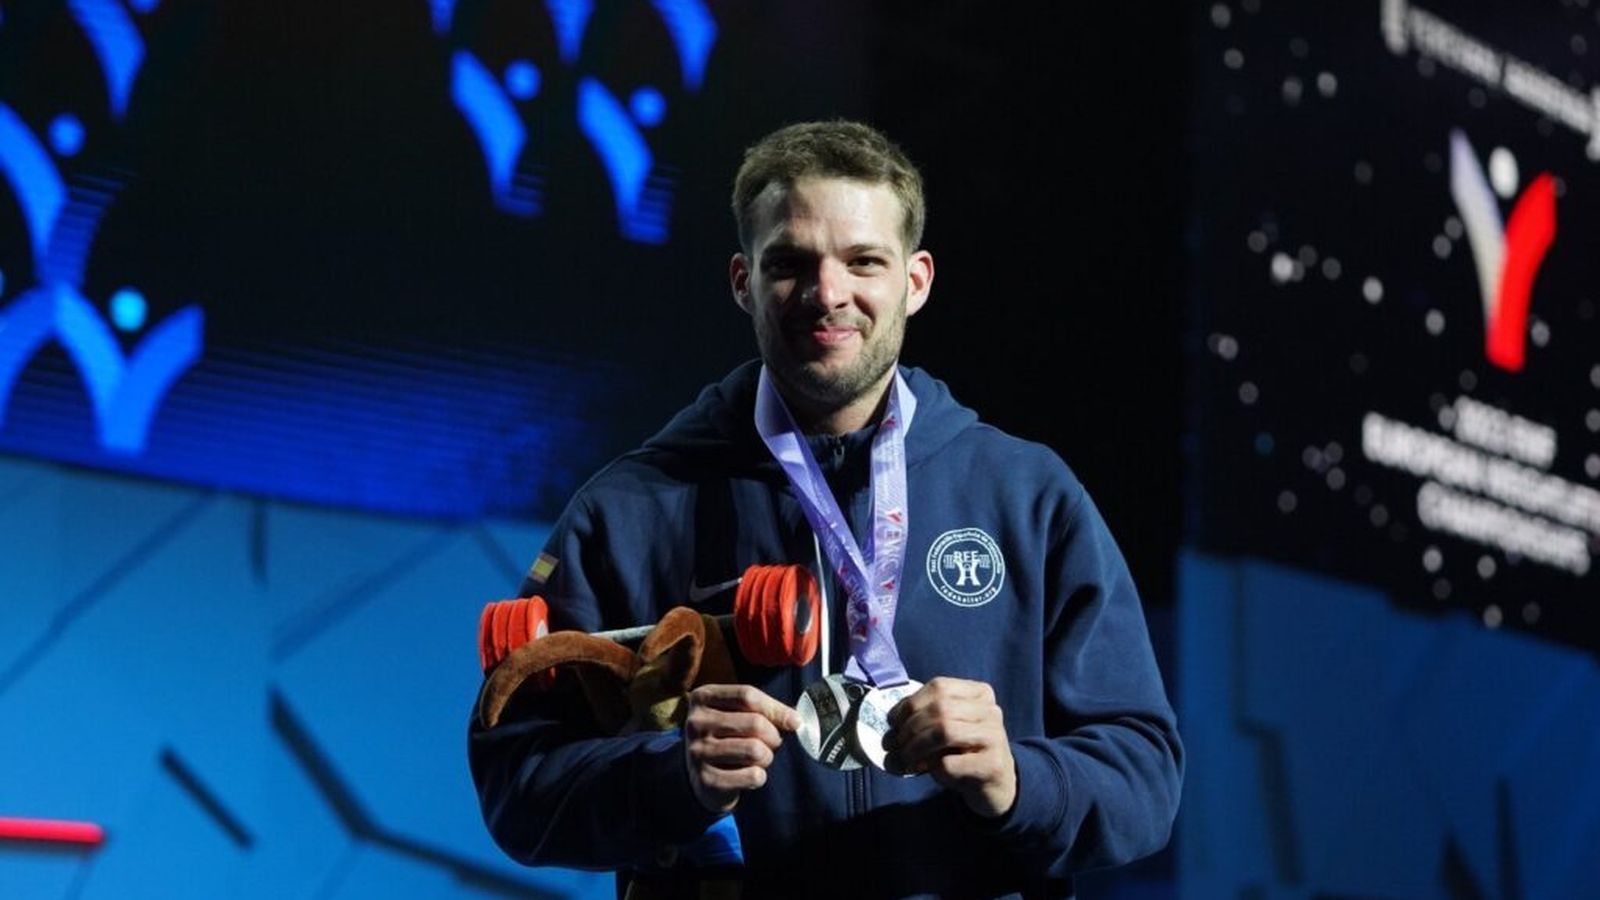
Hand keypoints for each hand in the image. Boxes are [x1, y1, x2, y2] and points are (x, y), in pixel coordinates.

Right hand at [682, 684, 799, 812]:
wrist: (701, 777)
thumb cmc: (727, 736)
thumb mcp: (738, 713)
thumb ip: (765, 709)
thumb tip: (794, 720)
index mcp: (702, 698)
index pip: (747, 696)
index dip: (776, 709)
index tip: (794, 721)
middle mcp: (695, 723)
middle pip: (755, 723)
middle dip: (773, 736)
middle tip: (772, 743)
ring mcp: (698, 752)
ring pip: (755, 750)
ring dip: (767, 757)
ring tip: (760, 759)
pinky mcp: (706, 780)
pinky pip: (752, 776)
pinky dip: (759, 777)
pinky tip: (749, 775)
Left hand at [885, 676, 1016, 817]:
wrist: (995, 784)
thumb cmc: (963, 752)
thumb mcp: (945, 727)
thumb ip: (922, 719)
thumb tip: (889, 731)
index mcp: (980, 693)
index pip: (939, 686)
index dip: (910, 703)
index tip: (893, 722)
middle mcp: (991, 710)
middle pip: (940, 709)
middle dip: (909, 728)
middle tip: (895, 746)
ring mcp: (995, 737)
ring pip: (944, 732)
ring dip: (916, 748)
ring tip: (906, 761)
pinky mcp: (993, 765)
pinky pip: (949, 763)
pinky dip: (932, 768)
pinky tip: (932, 772)